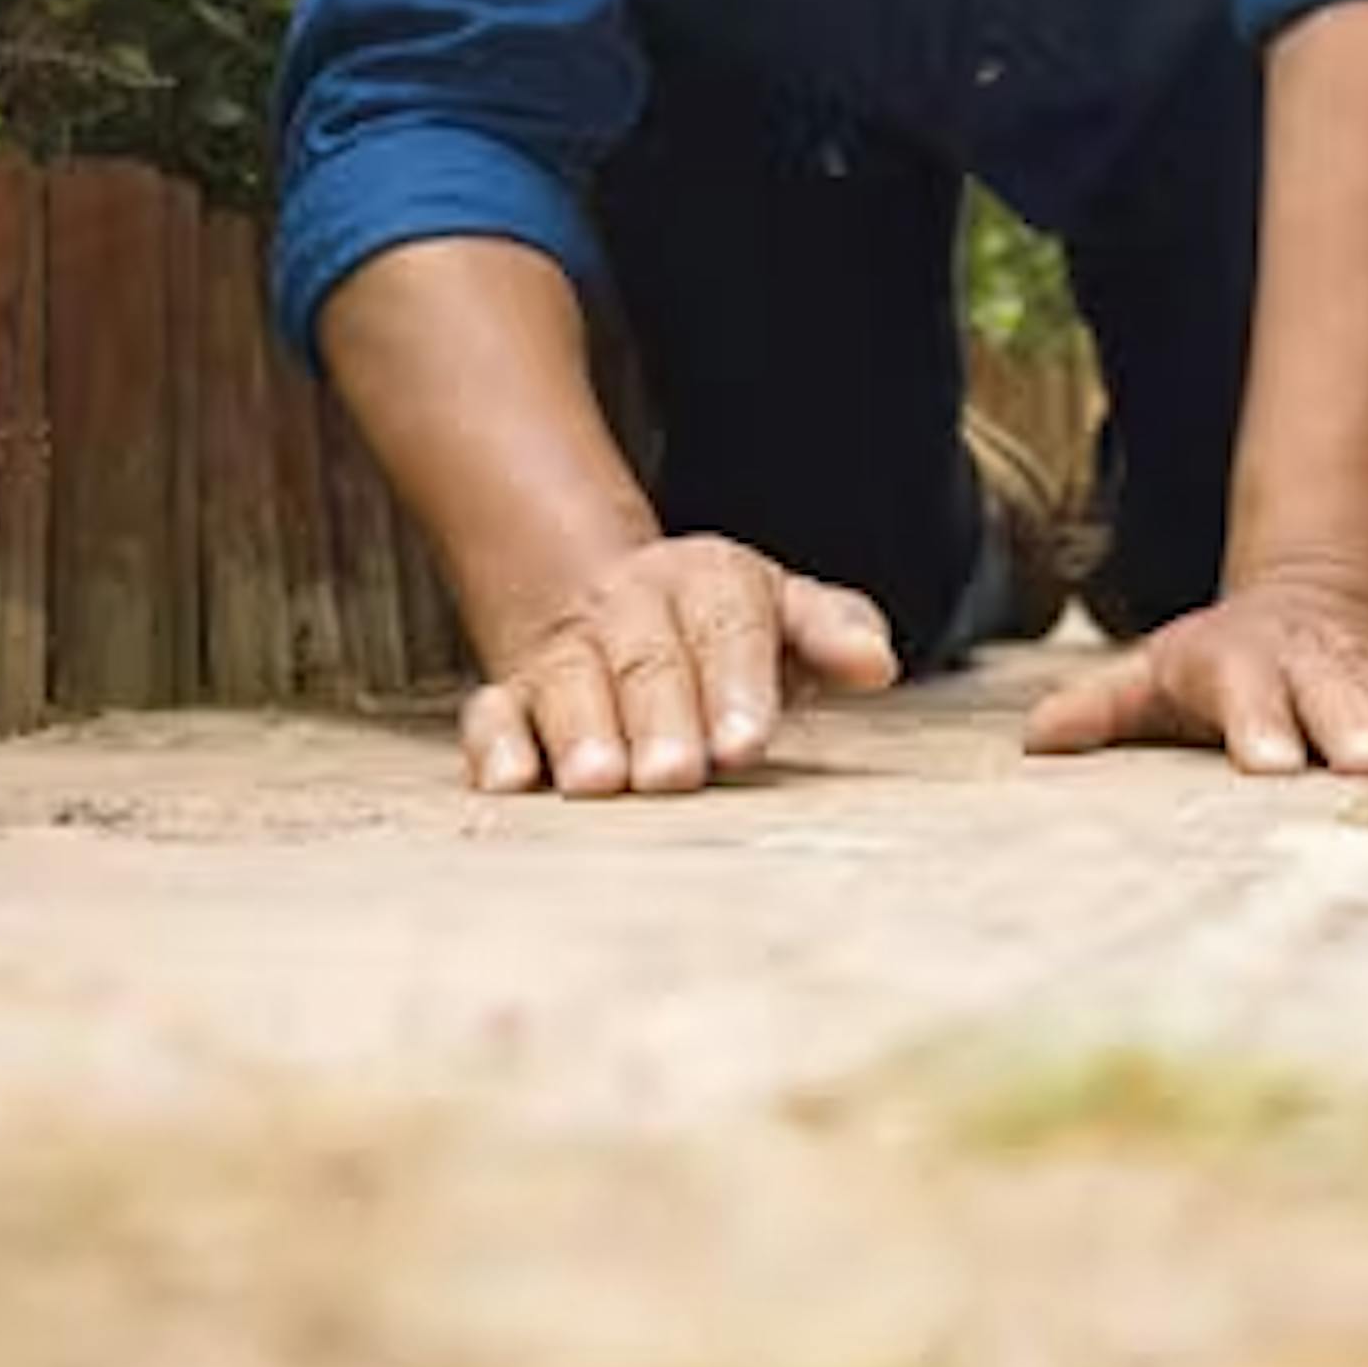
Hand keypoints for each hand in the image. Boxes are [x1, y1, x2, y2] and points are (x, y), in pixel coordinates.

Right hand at [461, 535, 898, 796]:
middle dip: (662, 719)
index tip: (746, 741)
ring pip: (570, 686)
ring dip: (582, 733)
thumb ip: (831, 631)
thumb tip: (876, 663)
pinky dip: (495, 745)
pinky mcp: (511, 697)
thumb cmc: (716, 624)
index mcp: (708, 584)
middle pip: (648, 663)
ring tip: (599, 783)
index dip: (737, 684)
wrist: (600, 594)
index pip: (728, 627)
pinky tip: (510, 781)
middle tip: (675, 774)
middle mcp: (631, 611)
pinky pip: (491, 713)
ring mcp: (568, 654)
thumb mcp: (782, 610)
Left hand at [1021, 571, 1367, 775]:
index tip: (1266, 764)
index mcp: (1246, 667)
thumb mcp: (1158, 674)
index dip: (1258, 725)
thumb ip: (1104, 709)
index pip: (1246, 695)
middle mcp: (1318, 672)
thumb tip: (1034, 740)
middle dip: (1354, 731)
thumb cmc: (1220, 664)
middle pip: (1335, 702)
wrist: (1313, 601)